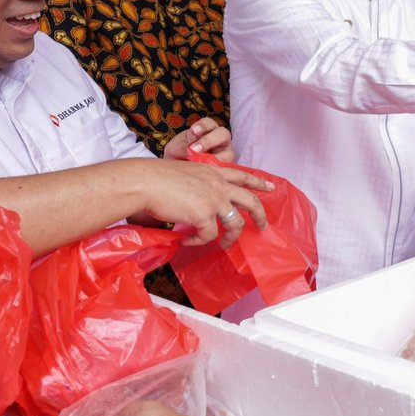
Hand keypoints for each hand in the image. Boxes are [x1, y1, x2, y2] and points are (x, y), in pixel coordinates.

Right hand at [127, 157, 273, 247]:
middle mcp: (218, 184)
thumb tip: (195, 207)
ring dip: (231, 237)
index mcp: (212, 171)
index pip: (242, 175)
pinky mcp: (205, 215)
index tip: (271, 187)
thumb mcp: (184, 174)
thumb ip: (197, 186)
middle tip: (263, 226)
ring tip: (225, 244)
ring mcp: (214, 200)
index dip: (258, 181)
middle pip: (250, 201)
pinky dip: (198, 241)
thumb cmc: (154, 177)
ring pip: (236, 224)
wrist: (143, 182)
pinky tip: (186, 240)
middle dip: (260, 215)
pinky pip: (208, 235)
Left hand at [162, 118, 234, 163]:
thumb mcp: (176, 148)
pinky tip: (205, 173)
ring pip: (228, 153)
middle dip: (208, 140)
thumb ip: (182, 147)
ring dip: (214, 158)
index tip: (193, 131)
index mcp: (208, 129)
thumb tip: (189, 151)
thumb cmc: (179, 154)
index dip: (203, 126)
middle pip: (223, 134)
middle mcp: (220, 140)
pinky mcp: (227, 169)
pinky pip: (226, 169)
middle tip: (194, 149)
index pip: (209, 123)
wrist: (179, 169)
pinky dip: (216, 170)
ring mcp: (226, 154)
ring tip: (199, 163)